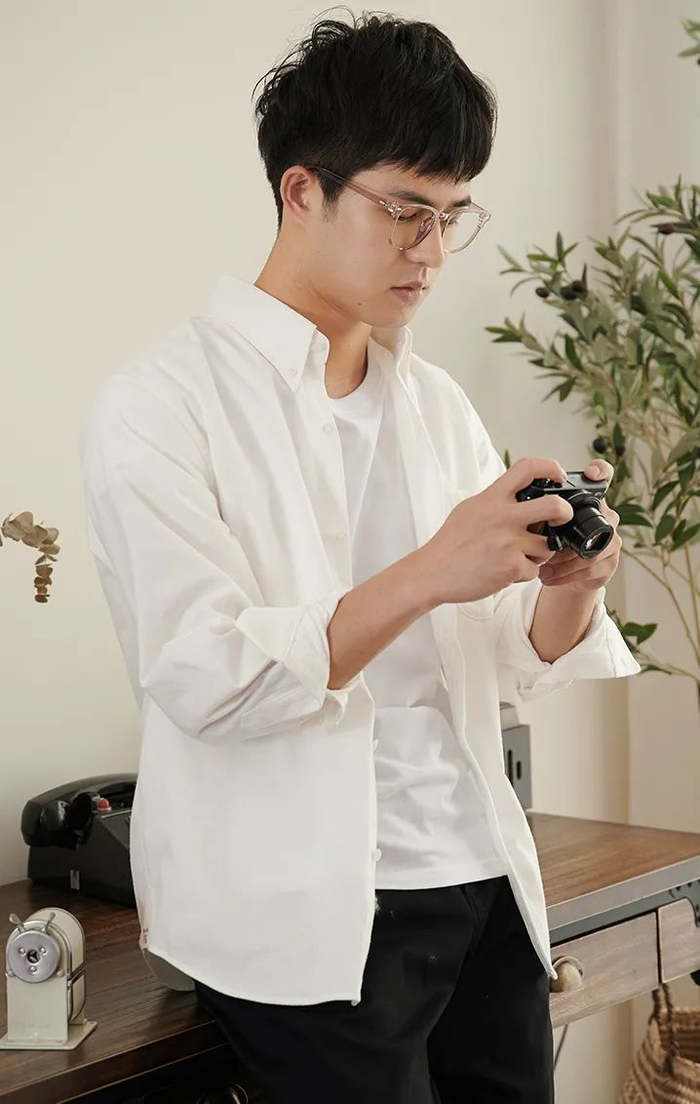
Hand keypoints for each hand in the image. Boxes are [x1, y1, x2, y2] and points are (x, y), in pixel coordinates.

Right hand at [419, 456, 575, 606]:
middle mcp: (503, 516)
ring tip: (518, 556)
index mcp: (492, 498)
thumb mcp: (470, 509)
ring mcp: (509, 542)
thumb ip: (495, 501)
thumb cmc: (450, 543)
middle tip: (561, 518)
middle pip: (555, 506)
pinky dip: (523, 574)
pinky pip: (534, 570)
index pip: (527, 468)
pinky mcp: (511, 566)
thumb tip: (520, 495)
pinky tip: (505, 572)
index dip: (550, 467)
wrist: (432, 572)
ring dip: (539, 553)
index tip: (558, 475)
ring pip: (547, 546)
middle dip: (565, 513)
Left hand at [537, 460, 620, 591]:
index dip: (601, 472)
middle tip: (543, 546)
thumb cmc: (550, 542)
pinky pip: (590, 569)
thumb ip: (537, 512)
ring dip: (562, 561)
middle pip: (596, 523)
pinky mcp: (610, 564)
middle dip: (566, 539)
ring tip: (541, 565)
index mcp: (590, 501)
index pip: (604, 477)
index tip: (590, 474)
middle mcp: (606, 517)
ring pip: (591, 551)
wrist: (562, 574)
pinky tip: (548, 576)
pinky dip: (565, 574)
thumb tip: (520, 511)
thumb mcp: (541, 523)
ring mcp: (612, 541)